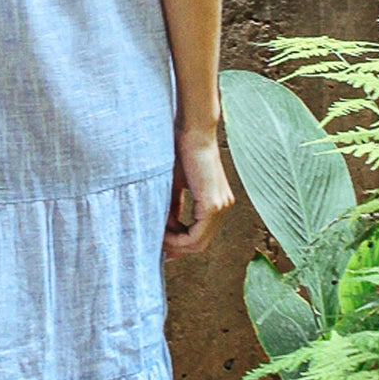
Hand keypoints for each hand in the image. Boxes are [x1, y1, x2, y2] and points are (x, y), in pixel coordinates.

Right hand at [164, 126, 232, 258]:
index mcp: (217, 202)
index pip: (200, 236)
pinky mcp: (213, 206)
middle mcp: (223, 207)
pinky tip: (162, 231)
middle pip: (199, 245)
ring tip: (156, 234)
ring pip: (197, 244)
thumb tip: (163, 231)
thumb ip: (172, 208)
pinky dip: (176, 239)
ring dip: (173, 243)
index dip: (179, 245)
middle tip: (155, 244)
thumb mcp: (174, 186)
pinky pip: (194, 236)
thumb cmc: (180, 152)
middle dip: (175, 247)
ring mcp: (221, 207)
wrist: (192, 132)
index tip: (159, 245)